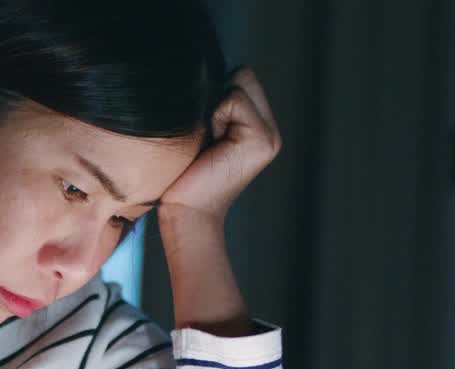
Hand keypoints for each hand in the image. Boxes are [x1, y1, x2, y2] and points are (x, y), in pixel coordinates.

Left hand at [158, 66, 282, 224]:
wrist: (187, 211)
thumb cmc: (184, 175)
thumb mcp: (202, 131)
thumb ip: (216, 103)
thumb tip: (206, 72)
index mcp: (257, 127)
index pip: (243, 77)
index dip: (218, 92)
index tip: (207, 127)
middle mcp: (270, 129)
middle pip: (244, 74)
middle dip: (219, 96)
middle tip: (209, 133)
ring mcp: (270, 135)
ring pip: (240, 83)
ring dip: (216, 107)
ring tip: (211, 139)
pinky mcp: (262, 139)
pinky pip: (235, 99)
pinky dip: (217, 116)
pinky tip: (213, 143)